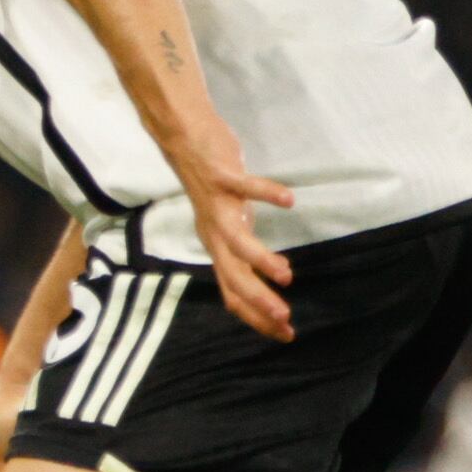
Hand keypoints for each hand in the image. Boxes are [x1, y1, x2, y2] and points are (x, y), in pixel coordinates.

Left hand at [170, 114, 296, 341]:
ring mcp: (216, 204)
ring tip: (284, 275)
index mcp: (216, 245)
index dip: (256, 316)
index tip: (285, 334)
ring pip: (235, 240)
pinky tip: (289, 201)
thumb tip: (264, 272)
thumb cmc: (213, 183)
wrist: (182, 137)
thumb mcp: (227, 221)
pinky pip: (244, 187)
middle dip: (258, 300)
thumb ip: (242, 244)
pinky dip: (265, 193)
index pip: (232, 291)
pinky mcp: (220, 176)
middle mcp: (213, 231)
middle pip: (232, 275)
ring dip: (259, 260)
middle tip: (284, 318)